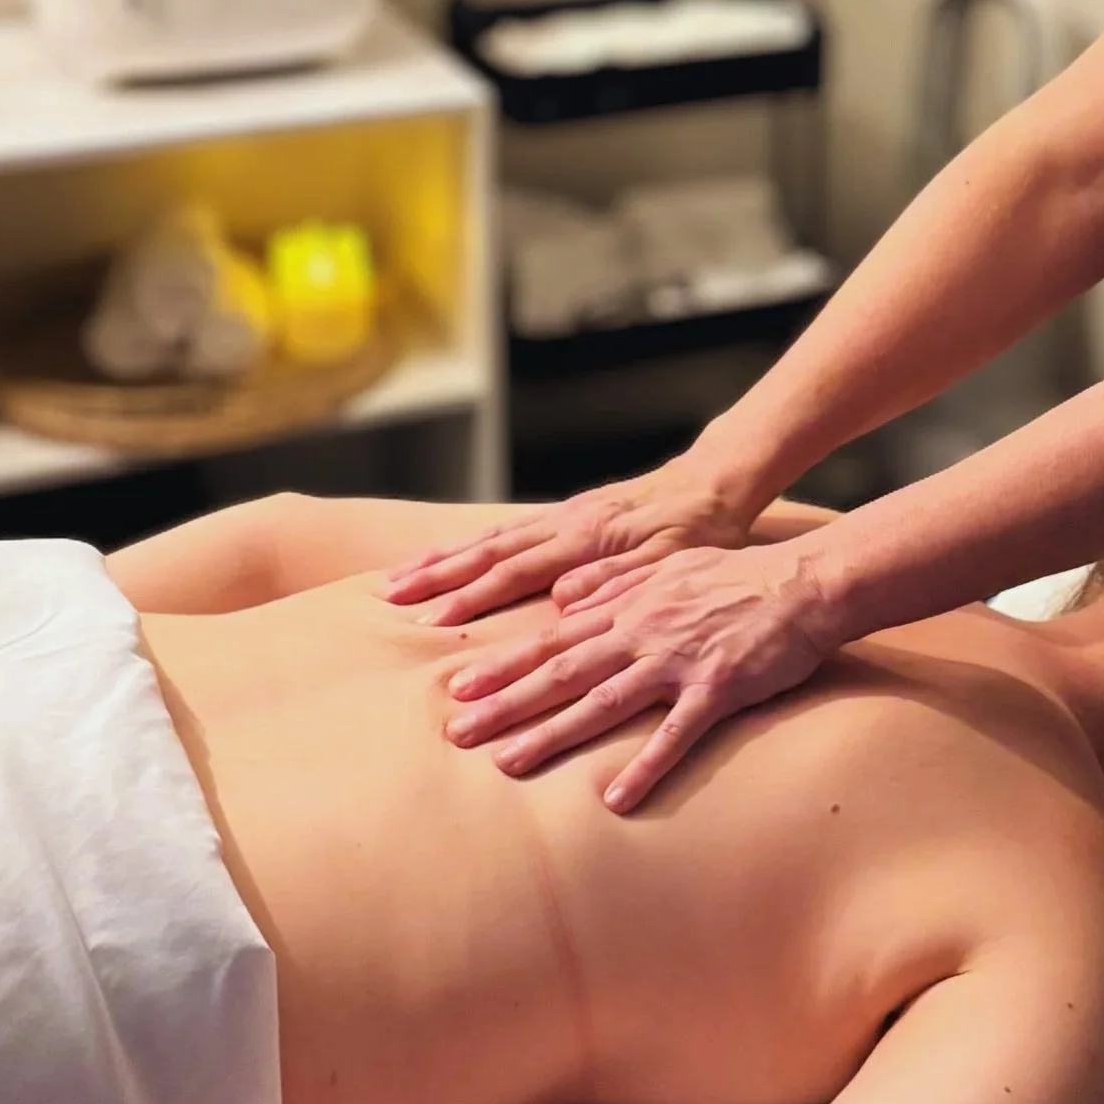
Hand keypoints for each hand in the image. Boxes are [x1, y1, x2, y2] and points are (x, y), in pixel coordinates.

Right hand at [382, 456, 756, 625]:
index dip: (473, 598)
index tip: (433, 619)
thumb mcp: (672, 563)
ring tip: (398, 578)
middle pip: (488, 552)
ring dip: (442, 559)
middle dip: (437, 576)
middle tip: (390, 598)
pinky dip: (470, 546)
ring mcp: (561, 516)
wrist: (713, 484)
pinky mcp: (565, 515)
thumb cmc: (700, 531)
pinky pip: (506, 531)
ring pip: (489, 538)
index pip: (517, 572)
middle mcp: (565, 523)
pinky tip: (450, 559)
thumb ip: (619, 580)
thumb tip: (564, 599)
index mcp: (587, 538)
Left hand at [442, 538, 839, 809]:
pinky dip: (646, 766)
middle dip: (506, 703)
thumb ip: (612, 581)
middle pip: (562, 672)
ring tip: (508, 764)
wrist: (803, 582)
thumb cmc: (736, 576)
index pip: (553, 639)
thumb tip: (561, 596)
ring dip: (553, 734)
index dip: (504, 665)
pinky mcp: (717, 689)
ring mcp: (678, 662)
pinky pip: (676, 734)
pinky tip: (617, 800)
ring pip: (603, 703)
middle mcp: (642, 633)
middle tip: (458, 733)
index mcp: (628, 606)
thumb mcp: (667, 564)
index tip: (460, 688)